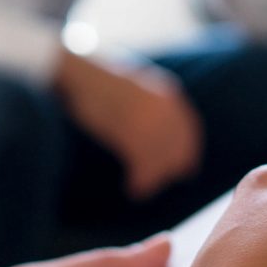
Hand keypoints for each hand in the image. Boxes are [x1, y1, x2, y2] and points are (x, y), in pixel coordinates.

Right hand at [55, 48, 203, 199]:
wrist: (78, 75)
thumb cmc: (97, 81)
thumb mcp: (133, 86)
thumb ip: (149, 104)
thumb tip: (155, 132)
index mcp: (167, 94)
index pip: (188, 129)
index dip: (185, 151)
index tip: (182, 169)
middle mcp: (165, 107)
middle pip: (177, 148)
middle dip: (167, 169)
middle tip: (152, 184)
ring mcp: (151, 119)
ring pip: (161, 159)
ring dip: (151, 179)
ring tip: (139, 191)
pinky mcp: (133, 131)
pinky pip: (144, 164)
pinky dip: (140, 179)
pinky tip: (132, 188)